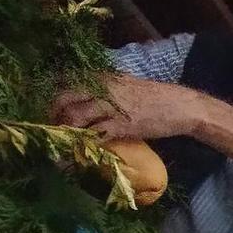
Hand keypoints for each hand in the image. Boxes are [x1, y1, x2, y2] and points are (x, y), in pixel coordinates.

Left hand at [51, 74, 197, 142]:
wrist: (179, 106)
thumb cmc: (153, 98)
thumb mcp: (124, 85)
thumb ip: (104, 90)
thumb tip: (85, 102)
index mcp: (101, 78)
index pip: (67, 85)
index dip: (55, 101)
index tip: (52, 115)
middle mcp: (101, 88)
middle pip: (64, 100)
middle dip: (54, 117)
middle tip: (53, 132)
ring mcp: (109, 106)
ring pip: (74, 118)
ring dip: (64, 133)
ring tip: (61, 145)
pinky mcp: (120, 125)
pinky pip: (93, 136)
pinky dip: (82, 146)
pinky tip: (78, 154)